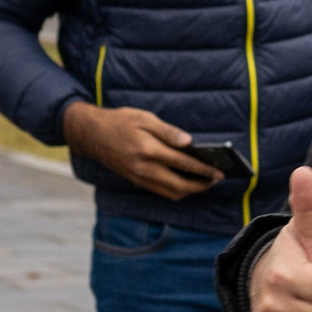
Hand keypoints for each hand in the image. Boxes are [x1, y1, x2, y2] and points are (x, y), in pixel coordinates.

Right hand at [62, 103, 219, 199]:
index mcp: (148, 150)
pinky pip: (161, 191)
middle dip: (201, 185)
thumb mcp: (144, 118)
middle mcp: (144, 168)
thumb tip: (189, 142)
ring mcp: (139, 177)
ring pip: (171, 193)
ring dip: (190, 191)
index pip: (183, 163)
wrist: (91, 135)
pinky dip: (176, 190)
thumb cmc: (120, 122)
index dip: (203, 169)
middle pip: (179, 186)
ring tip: (205, 182)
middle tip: (217, 179)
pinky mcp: (136, 181)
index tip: (219, 170)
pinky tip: (186, 181)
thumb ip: (168, 131)